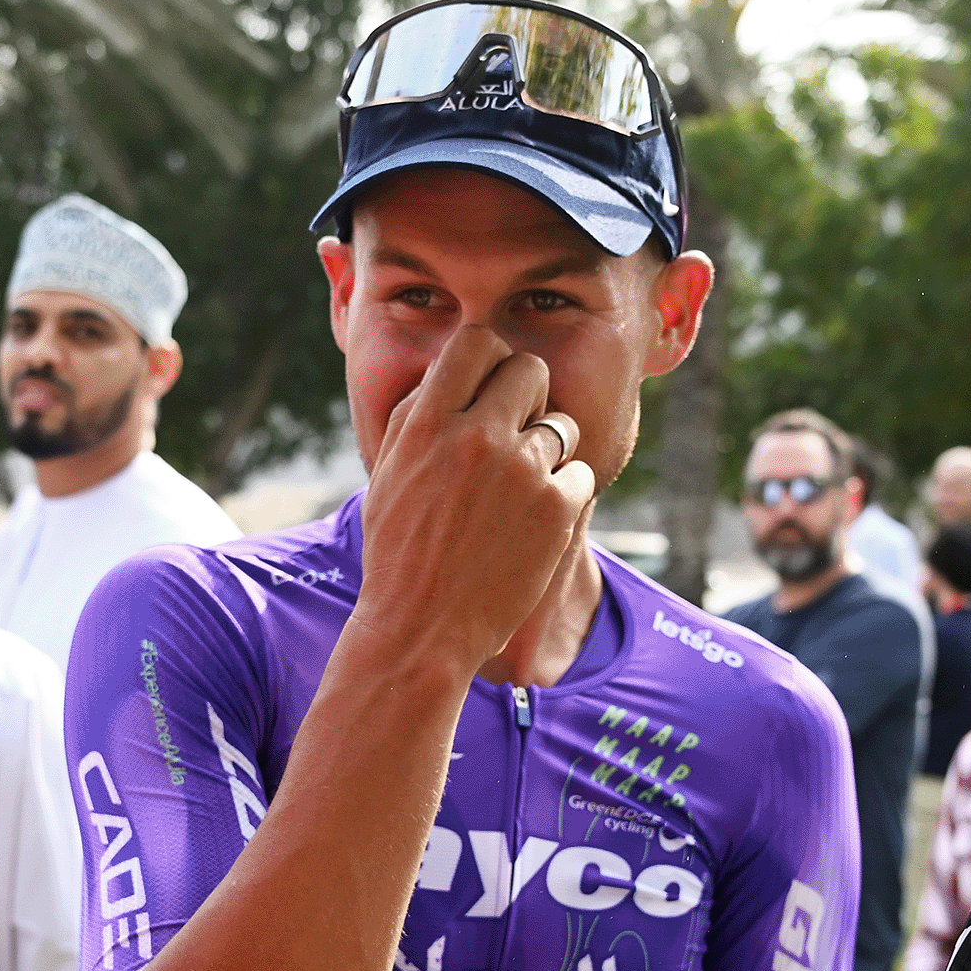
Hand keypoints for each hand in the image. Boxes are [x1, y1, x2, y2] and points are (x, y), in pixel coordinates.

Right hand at [351, 329, 594, 679]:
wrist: (420, 629)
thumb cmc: (397, 551)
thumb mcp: (390, 471)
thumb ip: (420, 415)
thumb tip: (453, 371)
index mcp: (427, 422)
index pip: (476, 341)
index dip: (489, 358)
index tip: (489, 383)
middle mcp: (475, 435)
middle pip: (530, 370)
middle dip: (528, 396)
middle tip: (515, 434)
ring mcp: (521, 470)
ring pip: (562, 425)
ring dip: (548, 452)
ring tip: (518, 493)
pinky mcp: (557, 507)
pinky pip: (580, 474)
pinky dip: (564, 496)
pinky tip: (532, 527)